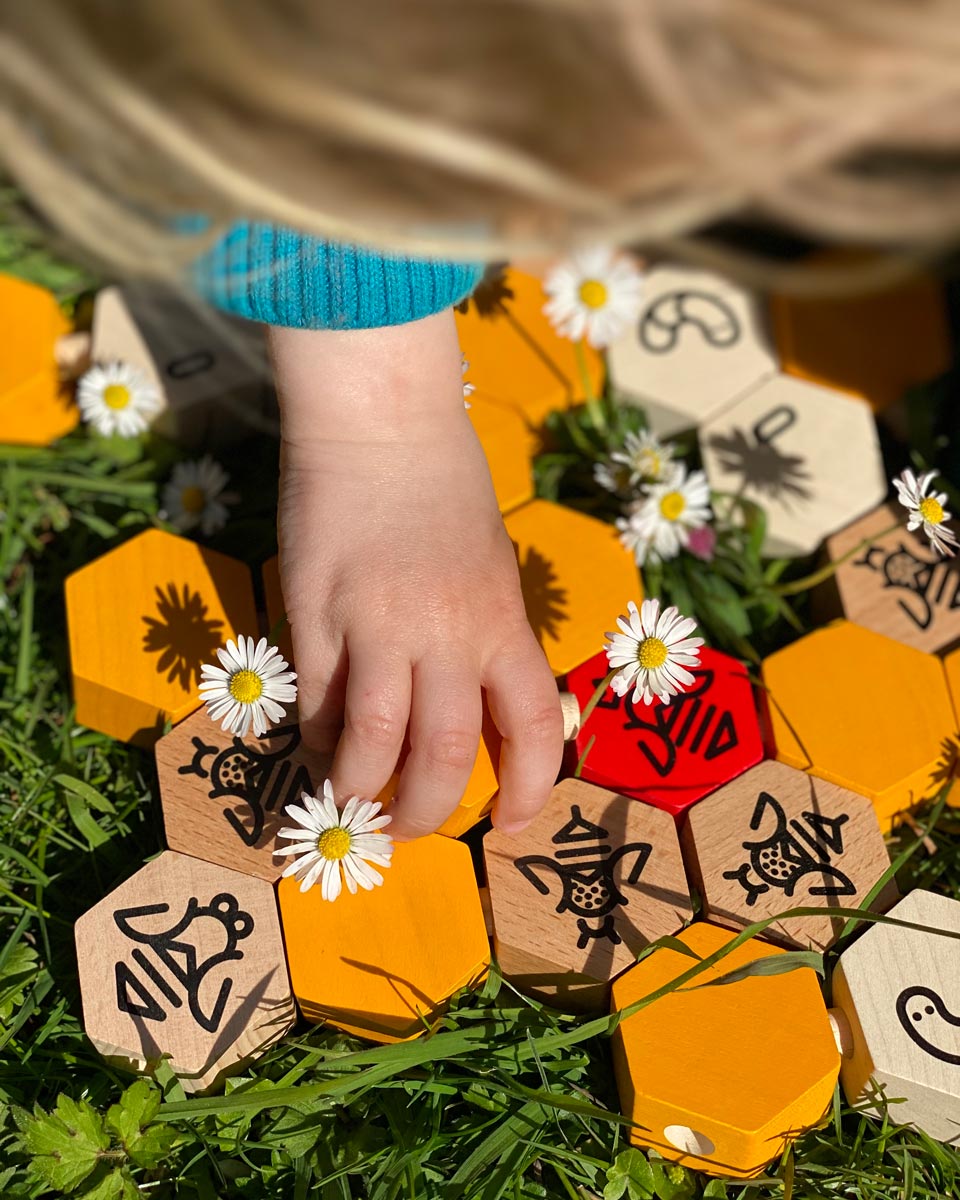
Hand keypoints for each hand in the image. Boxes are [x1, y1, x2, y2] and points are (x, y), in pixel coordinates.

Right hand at [270, 311, 563, 838]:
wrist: (383, 422)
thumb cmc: (446, 488)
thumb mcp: (492, 566)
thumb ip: (488, 637)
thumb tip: (477, 707)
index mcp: (502, 622)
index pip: (532, 728)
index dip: (528, 790)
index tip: (506, 824)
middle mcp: (448, 633)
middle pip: (445, 754)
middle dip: (427, 812)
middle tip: (406, 827)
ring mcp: (380, 623)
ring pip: (372, 740)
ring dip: (359, 786)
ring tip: (351, 801)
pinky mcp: (318, 611)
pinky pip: (317, 698)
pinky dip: (317, 734)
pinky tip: (318, 741)